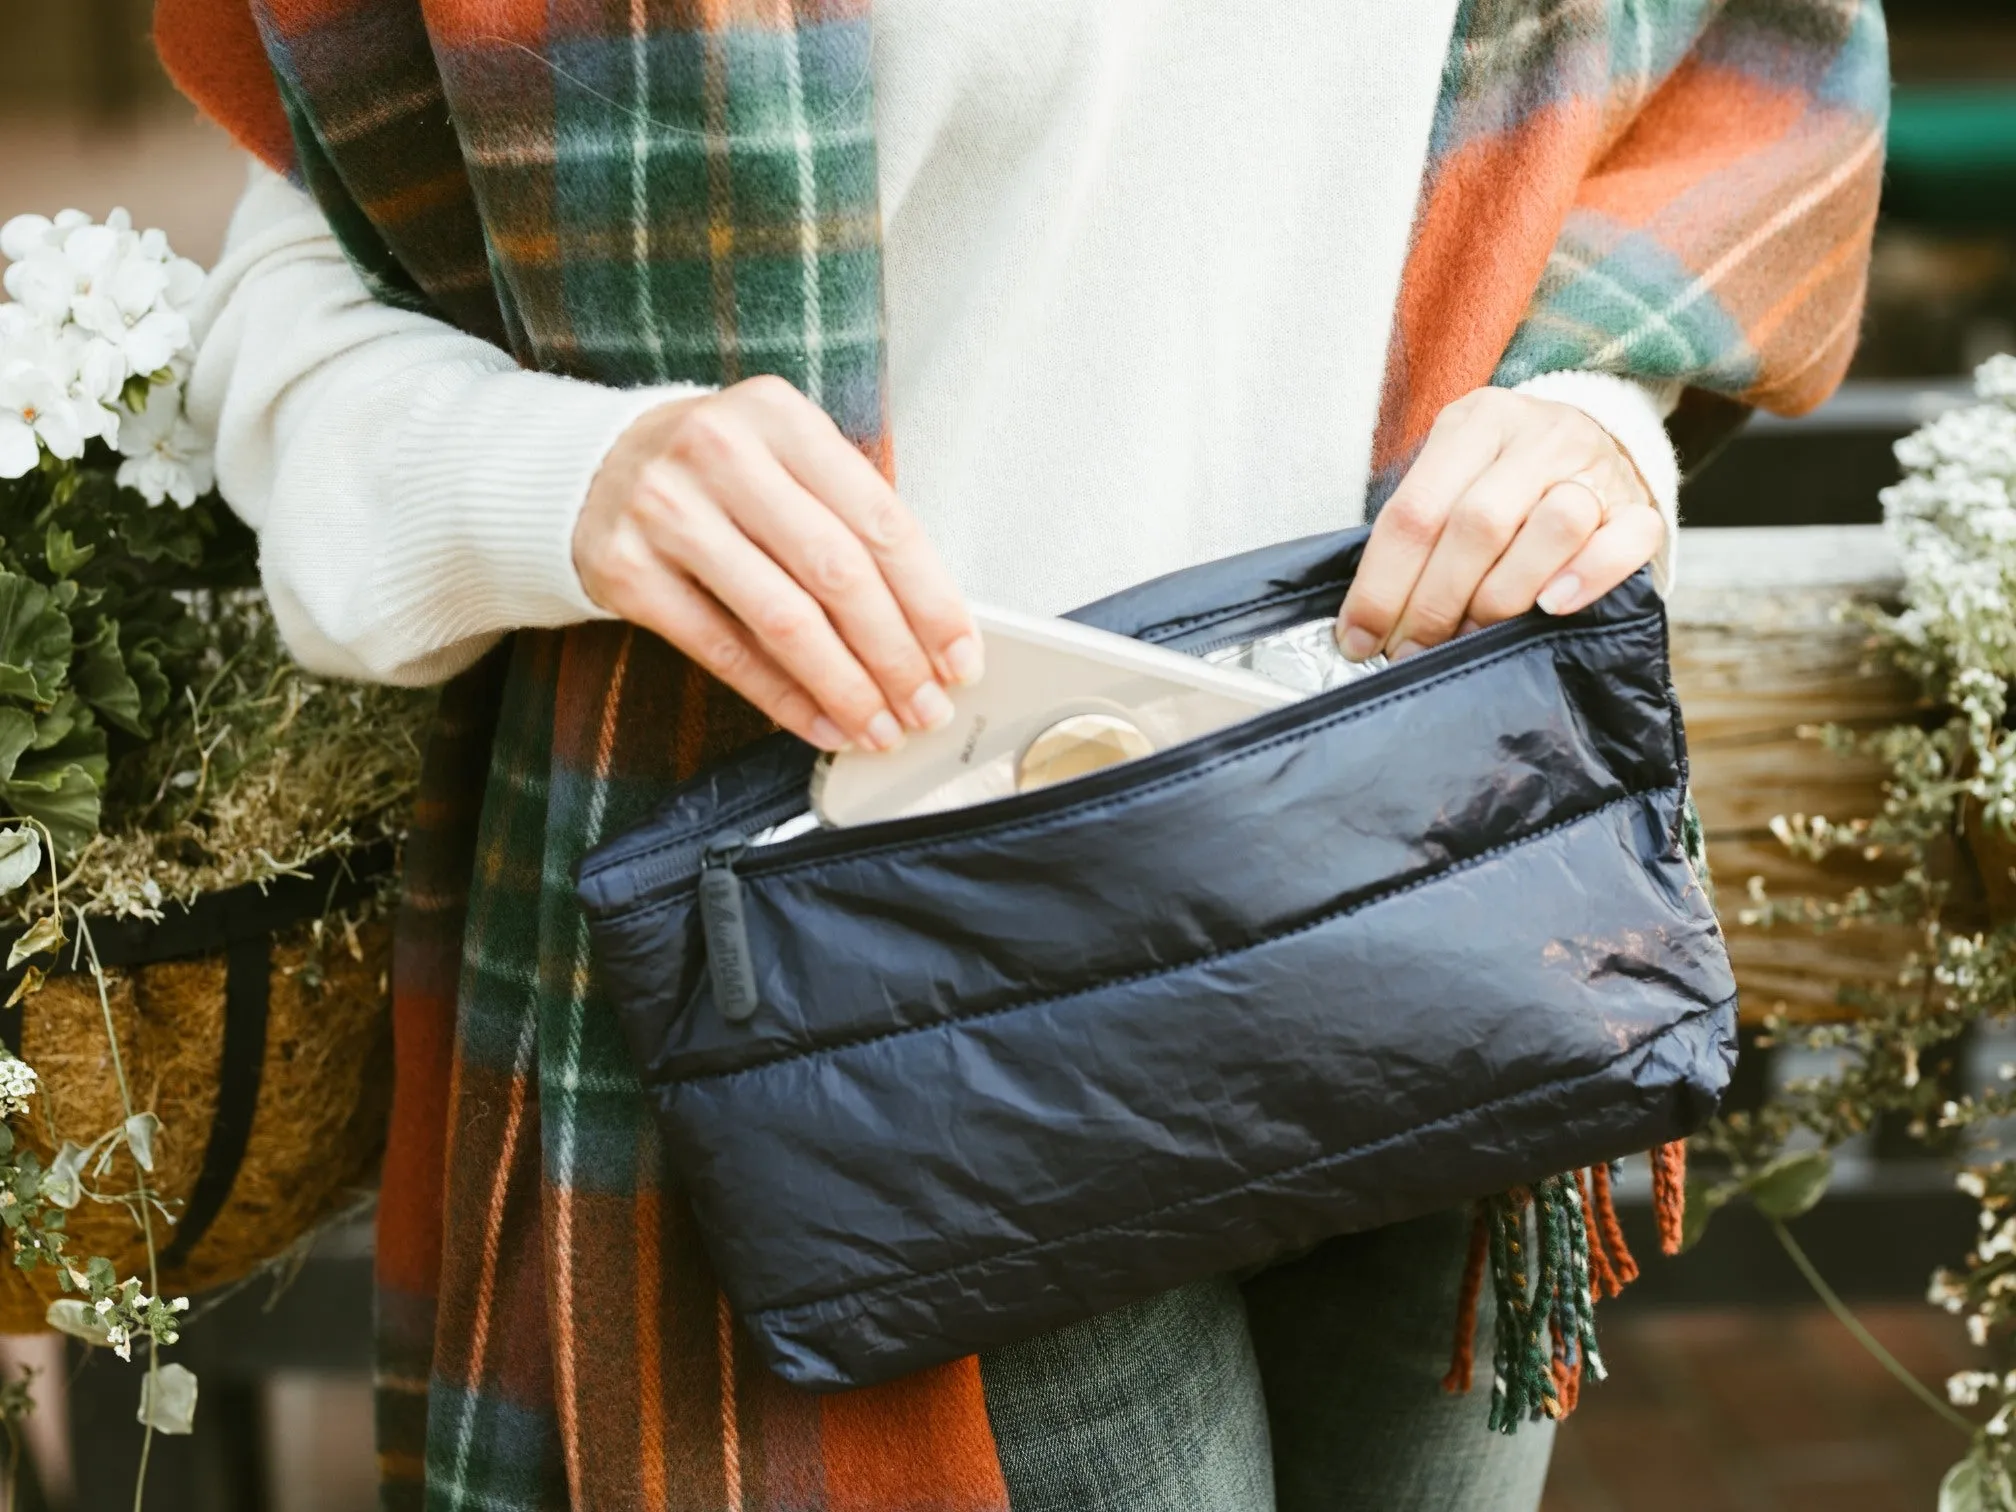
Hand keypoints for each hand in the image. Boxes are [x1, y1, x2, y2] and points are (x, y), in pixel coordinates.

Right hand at [574, 376, 980, 752]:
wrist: (586, 469)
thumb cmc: (717, 474)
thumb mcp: (783, 459)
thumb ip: (848, 519)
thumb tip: (929, 629)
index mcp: (780, 417)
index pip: (878, 518)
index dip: (930, 598)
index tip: (961, 656)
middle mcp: (722, 453)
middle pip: (836, 572)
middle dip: (894, 653)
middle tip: (928, 706)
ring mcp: (667, 510)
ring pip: (782, 618)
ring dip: (844, 686)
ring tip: (882, 727)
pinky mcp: (626, 570)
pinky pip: (723, 649)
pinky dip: (782, 696)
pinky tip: (821, 724)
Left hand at [1337, 388, 1662, 660]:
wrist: (1597, 435)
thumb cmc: (1502, 473)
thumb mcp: (1450, 471)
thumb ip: (1417, 527)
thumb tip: (1365, 620)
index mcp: (1476, 421)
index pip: (1415, 509)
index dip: (1380, 584)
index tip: (1358, 639)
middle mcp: (1538, 436)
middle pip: (1478, 524)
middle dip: (1433, 603)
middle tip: (1410, 650)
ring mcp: (1596, 468)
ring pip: (1553, 528)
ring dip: (1501, 596)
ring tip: (1470, 633)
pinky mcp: (1640, 505)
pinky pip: (1626, 541)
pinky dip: (1587, 578)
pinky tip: (1550, 607)